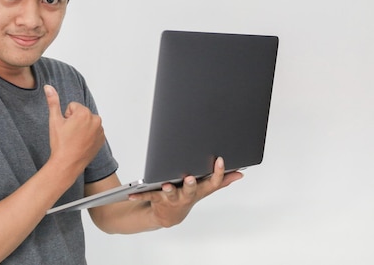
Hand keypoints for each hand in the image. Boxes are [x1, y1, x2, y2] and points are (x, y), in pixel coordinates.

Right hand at [44, 85, 104, 174]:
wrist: (67, 164)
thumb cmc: (61, 144)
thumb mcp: (54, 121)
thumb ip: (53, 101)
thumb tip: (48, 87)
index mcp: (84, 113)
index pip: (72, 107)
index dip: (66, 116)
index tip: (65, 127)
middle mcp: (96, 120)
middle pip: (81, 114)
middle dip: (75, 121)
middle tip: (69, 134)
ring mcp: (100, 131)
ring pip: (87, 122)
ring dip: (82, 128)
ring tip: (74, 139)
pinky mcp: (101, 140)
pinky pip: (93, 132)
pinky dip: (88, 136)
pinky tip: (80, 143)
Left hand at [128, 157, 242, 227]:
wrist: (169, 215)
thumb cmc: (188, 195)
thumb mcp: (205, 188)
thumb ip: (222, 180)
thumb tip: (240, 173)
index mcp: (199, 189)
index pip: (212, 181)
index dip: (217, 172)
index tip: (219, 159)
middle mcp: (187, 195)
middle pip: (190, 190)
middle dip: (191, 184)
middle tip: (190, 178)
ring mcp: (172, 198)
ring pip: (171, 194)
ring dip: (169, 190)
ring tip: (166, 186)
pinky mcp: (157, 199)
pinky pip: (148, 196)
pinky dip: (140, 194)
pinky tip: (132, 193)